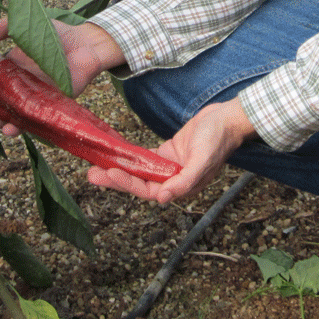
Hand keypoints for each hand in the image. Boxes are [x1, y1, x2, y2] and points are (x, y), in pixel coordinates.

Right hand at [0, 16, 125, 134]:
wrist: (86, 43)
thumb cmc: (54, 35)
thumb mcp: (25, 27)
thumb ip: (4, 27)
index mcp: (5, 73)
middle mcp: (15, 91)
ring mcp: (31, 101)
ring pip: (6, 118)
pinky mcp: (49, 108)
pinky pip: (32, 122)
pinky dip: (20, 127)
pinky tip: (9, 129)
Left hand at [88, 99, 256, 204]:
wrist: (227, 119)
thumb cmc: (217, 139)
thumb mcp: (202, 160)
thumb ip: (185, 181)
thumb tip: (163, 198)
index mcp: (182, 186)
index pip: (149, 190)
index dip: (128, 183)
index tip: (111, 173)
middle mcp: (173, 180)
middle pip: (139, 184)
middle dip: (115, 180)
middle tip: (91, 175)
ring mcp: (169, 167)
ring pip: (139, 172)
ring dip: (119, 170)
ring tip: (96, 167)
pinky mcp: (167, 153)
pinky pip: (145, 159)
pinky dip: (130, 158)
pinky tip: (115, 156)